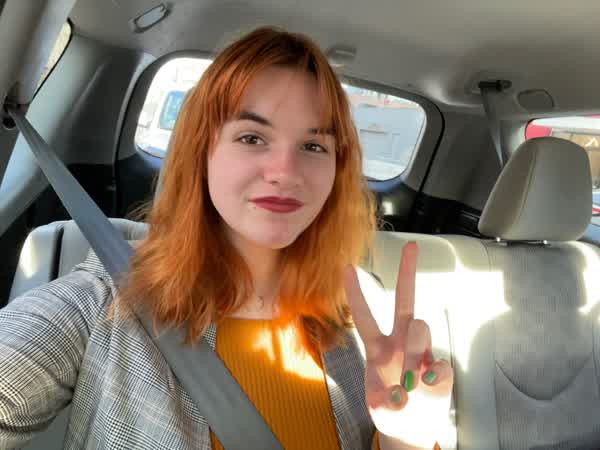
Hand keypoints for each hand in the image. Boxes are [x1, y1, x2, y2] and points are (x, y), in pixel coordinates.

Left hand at [343, 242, 453, 448]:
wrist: (412, 435)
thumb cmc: (392, 413)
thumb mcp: (380, 405)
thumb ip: (393, 397)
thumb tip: (413, 385)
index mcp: (378, 348)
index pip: (365, 316)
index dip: (356, 292)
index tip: (347, 266)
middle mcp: (401, 344)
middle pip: (405, 302)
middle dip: (407, 273)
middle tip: (411, 246)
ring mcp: (422, 354)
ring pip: (420, 329)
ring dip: (413, 349)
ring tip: (410, 379)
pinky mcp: (441, 371)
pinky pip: (441, 367)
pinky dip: (433, 380)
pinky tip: (426, 389)